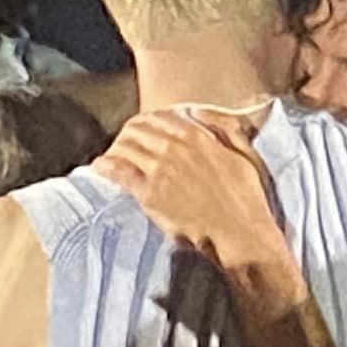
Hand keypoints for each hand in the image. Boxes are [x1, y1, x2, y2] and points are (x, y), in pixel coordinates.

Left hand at [93, 110, 289, 275]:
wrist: (239, 233)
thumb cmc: (247, 198)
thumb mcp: (245, 154)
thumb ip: (226, 129)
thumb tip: (202, 113)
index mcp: (198, 136)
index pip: (161, 117)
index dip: (148, 121)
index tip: (144, 128)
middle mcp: (175, 147)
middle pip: (138, 129)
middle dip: (129, 133)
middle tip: (125, 143)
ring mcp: (160, 170)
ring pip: (125, 147)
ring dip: (116, 148)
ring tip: (113, 156)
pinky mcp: (149, 194)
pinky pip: (118, 172)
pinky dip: (106, 166)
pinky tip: (100, 167)